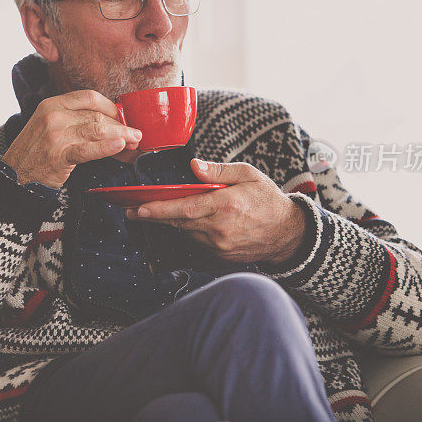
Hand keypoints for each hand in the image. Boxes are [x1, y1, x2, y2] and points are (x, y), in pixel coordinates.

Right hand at [1, 90, 142, 188]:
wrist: (14, 177)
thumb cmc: (36, 153)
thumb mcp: (50, 127)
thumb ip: (75, 121)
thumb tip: (112, 124)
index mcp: (52, 104)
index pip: (89, 97)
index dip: (111, 107)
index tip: (124, 117)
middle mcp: (53, 115)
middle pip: (96, 115)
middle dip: (120, 125)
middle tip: (136, 134)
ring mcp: (55, 135)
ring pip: (97, 130)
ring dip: (120, 136)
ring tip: (134, 142)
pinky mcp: (58, 155)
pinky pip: (88, 149)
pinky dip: (106, 147)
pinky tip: (120, 146)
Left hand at [125, 159, 305, 263]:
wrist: (288, 233)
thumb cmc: (268, 200)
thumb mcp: (249, 175)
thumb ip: (219, 171)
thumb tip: (194, 166)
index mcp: (226, 205)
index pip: (186, 208)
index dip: (160, 209)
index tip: (140, 208)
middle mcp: (221, 228)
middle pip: (179, 222)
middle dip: (154, 216)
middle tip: (132, 211)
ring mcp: (221, 244)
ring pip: (187, 232)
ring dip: (173, 222)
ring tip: (155, 211)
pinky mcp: (222, 255)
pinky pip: (198, 241)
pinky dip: (191, 230)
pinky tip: (187, 221)